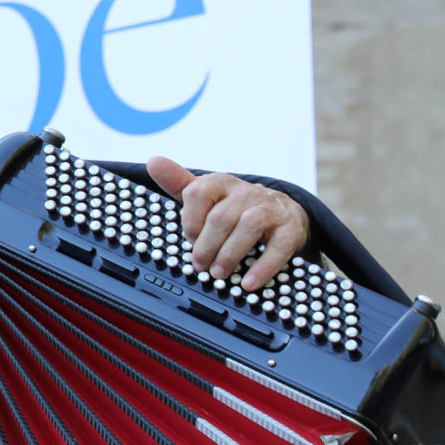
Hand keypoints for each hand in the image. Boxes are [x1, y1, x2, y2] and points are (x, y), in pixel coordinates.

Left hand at [147, 156, 310, 291]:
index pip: (198, 192)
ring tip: (219, 274)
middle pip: (220, 217)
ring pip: (248, 227)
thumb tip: (153, 162)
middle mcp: (247, 192)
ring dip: (229, 255)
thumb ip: (179, 182)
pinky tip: (249, 282)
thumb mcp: (207, 194)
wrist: (284, 212)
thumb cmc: (235, 207)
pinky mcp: (290, 228)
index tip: (189, 239)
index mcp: (221, 183)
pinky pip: (278, 247)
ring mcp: (270, 209)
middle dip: (206, 246)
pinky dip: (263, 267)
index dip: (189, 220)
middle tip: (199, 266)